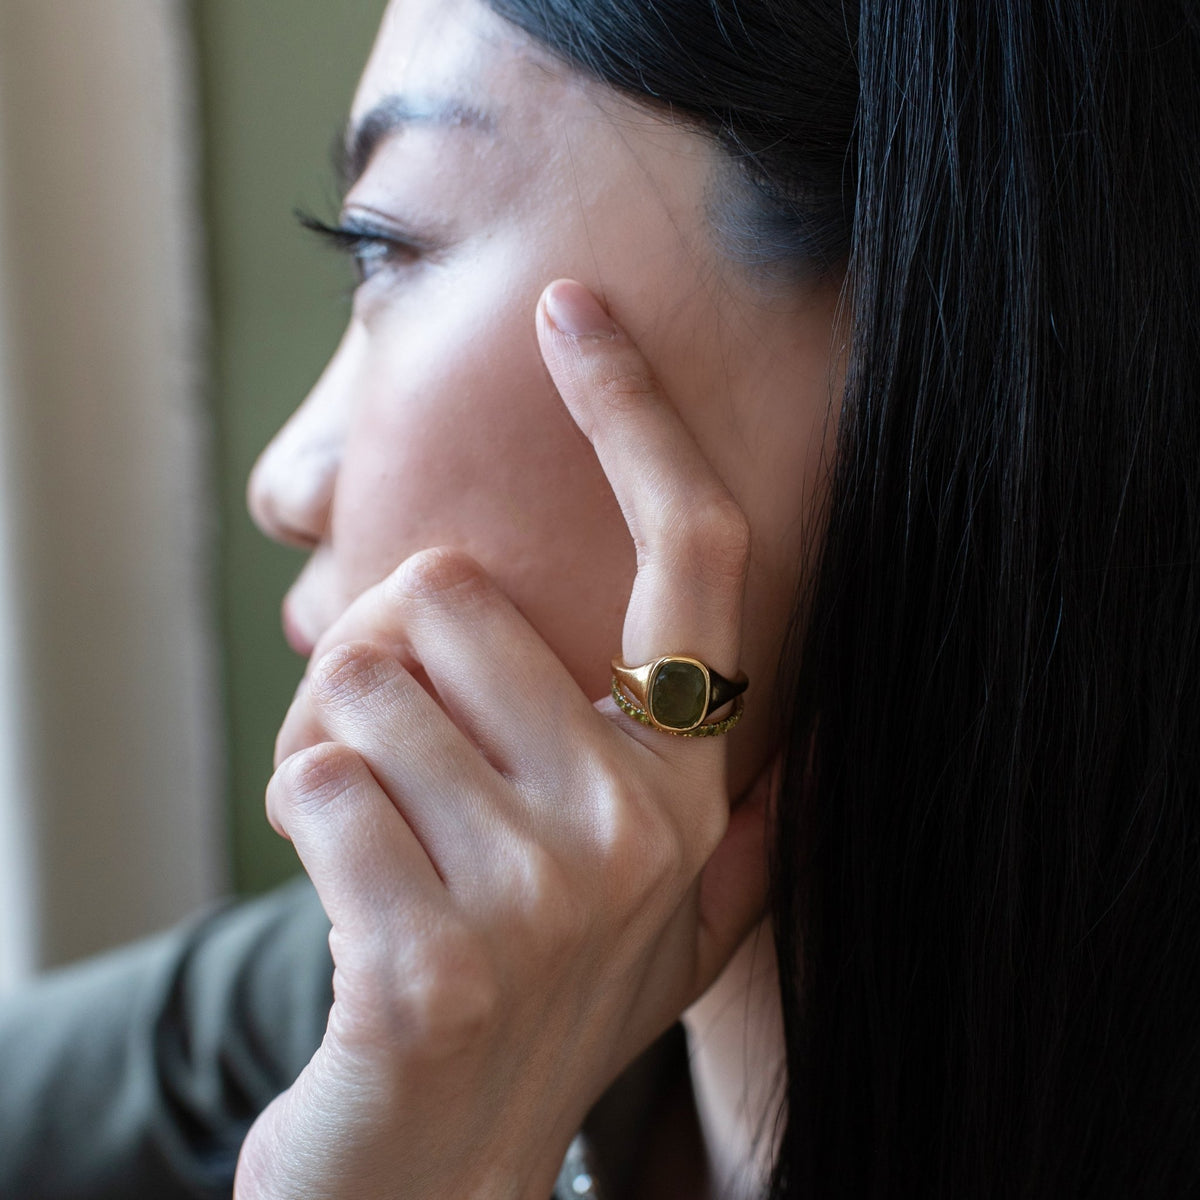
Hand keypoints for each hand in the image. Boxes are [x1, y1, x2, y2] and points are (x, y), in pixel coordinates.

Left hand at [234, 280, 771, 1199]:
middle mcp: (634, 826)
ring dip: (331, 743)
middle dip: (384, 655)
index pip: (695, 555)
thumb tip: (806, 751)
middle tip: (401, 755)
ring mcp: (538, 899)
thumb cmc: (542, 1022)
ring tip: (374, 833)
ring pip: (359, 681)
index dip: (638, 413)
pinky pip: (311, 781)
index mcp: (684, 787)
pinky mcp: (426, 964)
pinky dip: (295, 812)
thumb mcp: (664, 931)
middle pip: (446, 594)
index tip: (576, 312)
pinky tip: (342, 888)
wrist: (443, 1178)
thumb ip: (737, 839)